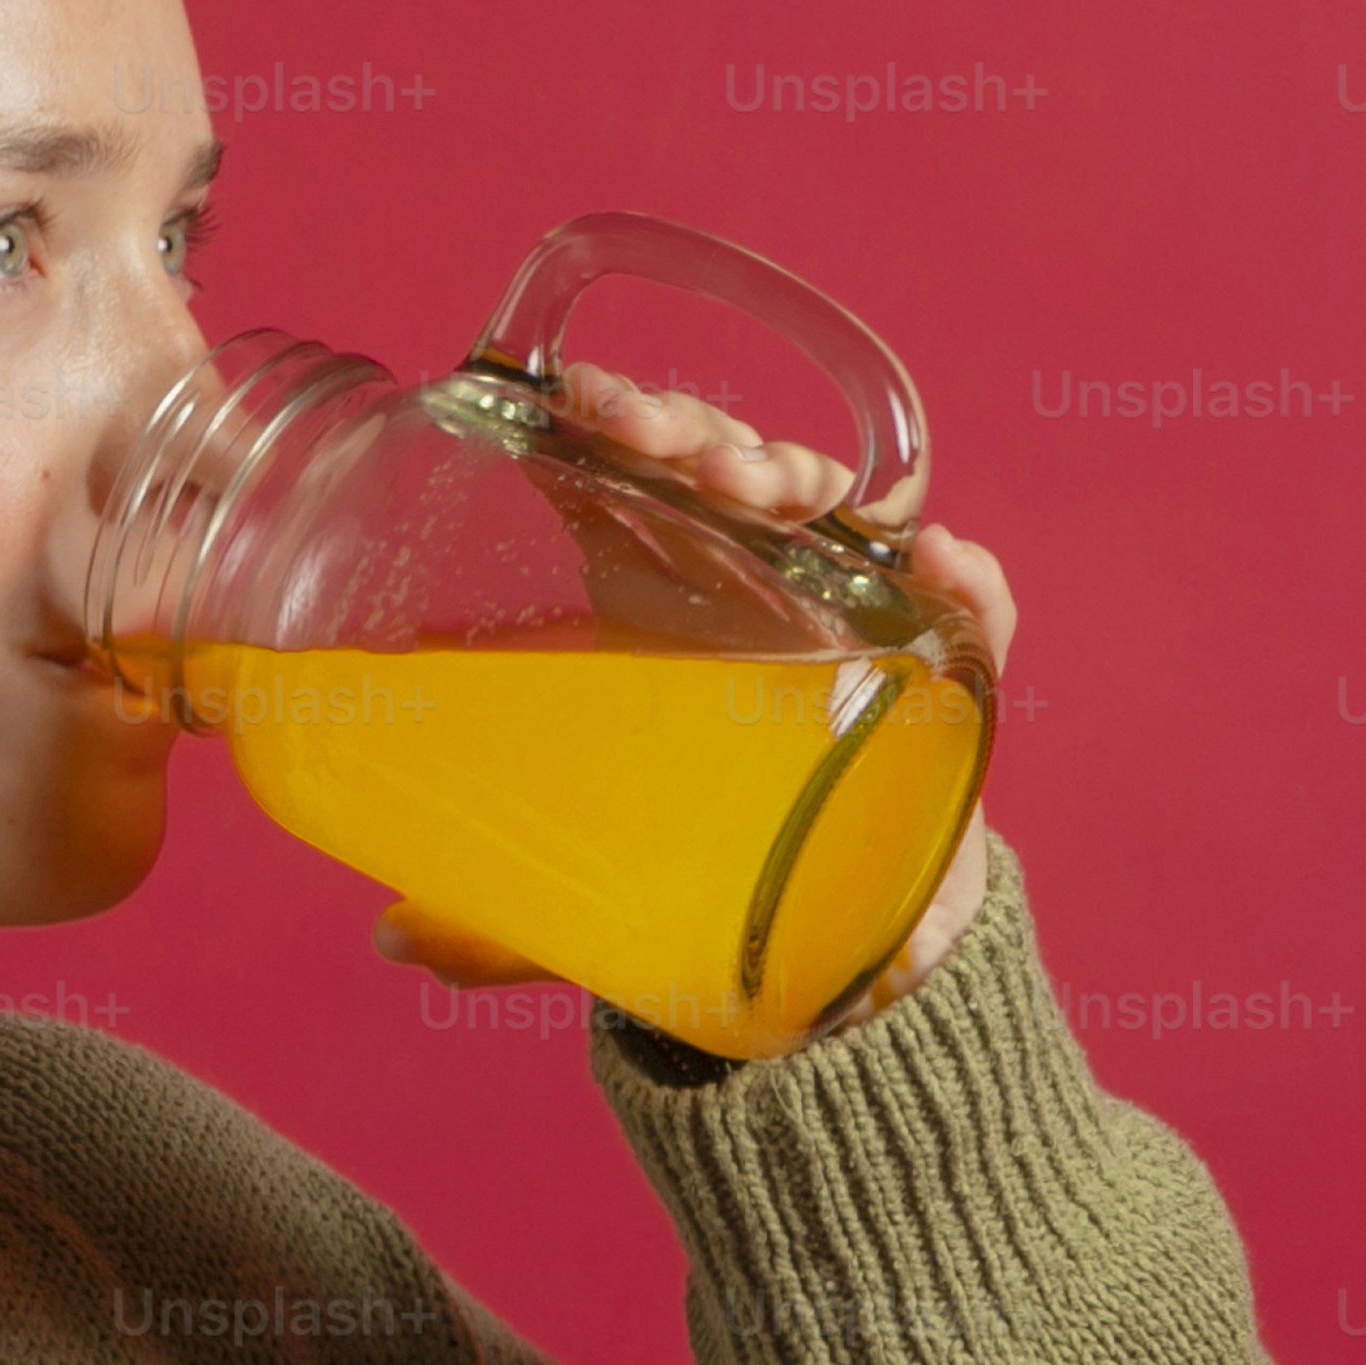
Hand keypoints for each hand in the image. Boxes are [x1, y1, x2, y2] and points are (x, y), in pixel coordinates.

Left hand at [375, 355, 1013, 1015]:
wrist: (836, 957)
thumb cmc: (696, 881)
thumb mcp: (586, 900)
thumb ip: (500, 921)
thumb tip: (394, 937)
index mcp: (649, 604)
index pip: (618, 478)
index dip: (598, 422)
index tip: (574, 408)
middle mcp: (746, 585)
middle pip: (720, 464)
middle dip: (691, 431)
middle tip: (657, 446)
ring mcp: (847, 614)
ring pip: (830, 505)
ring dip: (794, 471)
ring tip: (763, 490)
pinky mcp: (940, 671)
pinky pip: (970, 610)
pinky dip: (971, 581)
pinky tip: (947, 558)